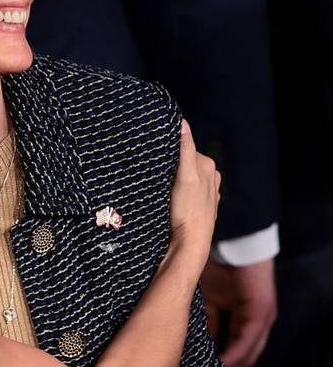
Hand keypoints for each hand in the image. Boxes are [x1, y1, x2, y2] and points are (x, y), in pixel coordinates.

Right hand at [168, 121, 220, 271]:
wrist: (189, 242)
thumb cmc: (187, 210)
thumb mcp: (185, 175)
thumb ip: (185, 149)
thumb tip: (182, 123)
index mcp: (208, 167)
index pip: (184, 149)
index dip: (169, 154)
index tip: (157, 160)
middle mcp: (210, 178)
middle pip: (185, 164)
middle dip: (172, 168)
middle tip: (158, 177)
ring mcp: (205, 194)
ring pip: (184, 179)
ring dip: (173, 182)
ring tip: (162, 190)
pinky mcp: (198, 208)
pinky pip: (185, 194)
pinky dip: (177, 194)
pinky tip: (170, 201)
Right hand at [200, 257, 276, 366]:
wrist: (228, 245)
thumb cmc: (215, 269)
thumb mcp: (207, 302)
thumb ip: (207, 323)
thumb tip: (199, 346)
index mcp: (244, 317)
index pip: (236, 347)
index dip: (222, 362)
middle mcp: (257, 321)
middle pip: (247, 356)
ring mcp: (262, 318)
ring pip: (250, 352)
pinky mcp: (261, 313)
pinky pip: (247, 341)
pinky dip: (235, 354)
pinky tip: (221, 363)